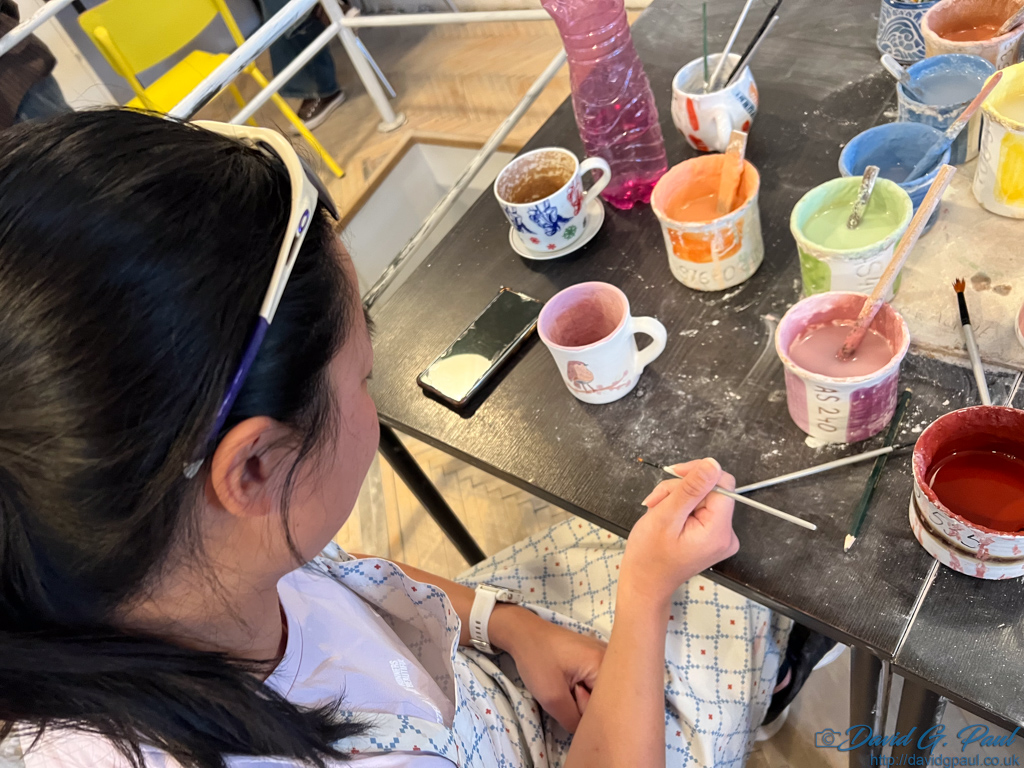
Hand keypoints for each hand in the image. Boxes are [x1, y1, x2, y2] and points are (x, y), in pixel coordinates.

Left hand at [493, 607, 605, 732]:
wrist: (524, 633)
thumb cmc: (537, 660)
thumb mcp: (552, 698)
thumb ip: (574, 721)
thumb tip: (585, 731)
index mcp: (605, 663)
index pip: (607, 704)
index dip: (585, 710)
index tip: (567, 697)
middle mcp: (612, 657)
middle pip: (606, 697)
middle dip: (585, 703)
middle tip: (565, 690)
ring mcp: (605, 655)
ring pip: (600, 692)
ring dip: (583, 696)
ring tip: (566, 683)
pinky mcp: (596, 657)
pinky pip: (596, 682)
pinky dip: (583, 688)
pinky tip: (570, 680)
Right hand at [620, 458, 738, 608]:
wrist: (644, 582)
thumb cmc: (649, 555)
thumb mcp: (665, 517)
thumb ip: (690, 489)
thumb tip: (712, 464)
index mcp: (719, 530)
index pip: (722, 484)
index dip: (698, 474)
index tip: (674, 475)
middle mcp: (726, 534)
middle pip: (710, 490)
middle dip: (680, 489)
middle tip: (657, 501)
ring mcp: (720, 536)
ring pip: (702, 497)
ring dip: (676, 497)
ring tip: (657, 510)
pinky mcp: (711, 535)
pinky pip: (699, 508)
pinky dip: (680, 507)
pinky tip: (665, 516)